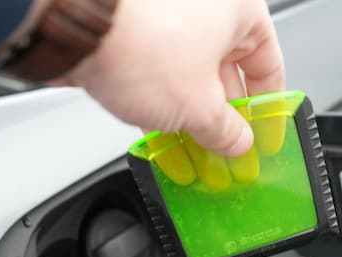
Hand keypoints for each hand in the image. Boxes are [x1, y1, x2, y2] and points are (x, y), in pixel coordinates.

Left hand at [55, 0, 285, 156]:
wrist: (72, 27)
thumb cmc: (141, 42)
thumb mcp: (200, 107)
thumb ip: (226, 131)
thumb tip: (237, 142)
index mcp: (238, 9)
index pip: (268, 66)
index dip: (266, 110)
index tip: (261, 136)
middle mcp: (205, 7)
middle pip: (226, 75)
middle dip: (224, 122)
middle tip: (225, 153)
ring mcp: (167, 18)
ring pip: (191, 78)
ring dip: (193, 122)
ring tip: (195, 158)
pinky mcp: (136, 33)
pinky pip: (161, 77)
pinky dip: (165, 108)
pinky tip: (166, 142)